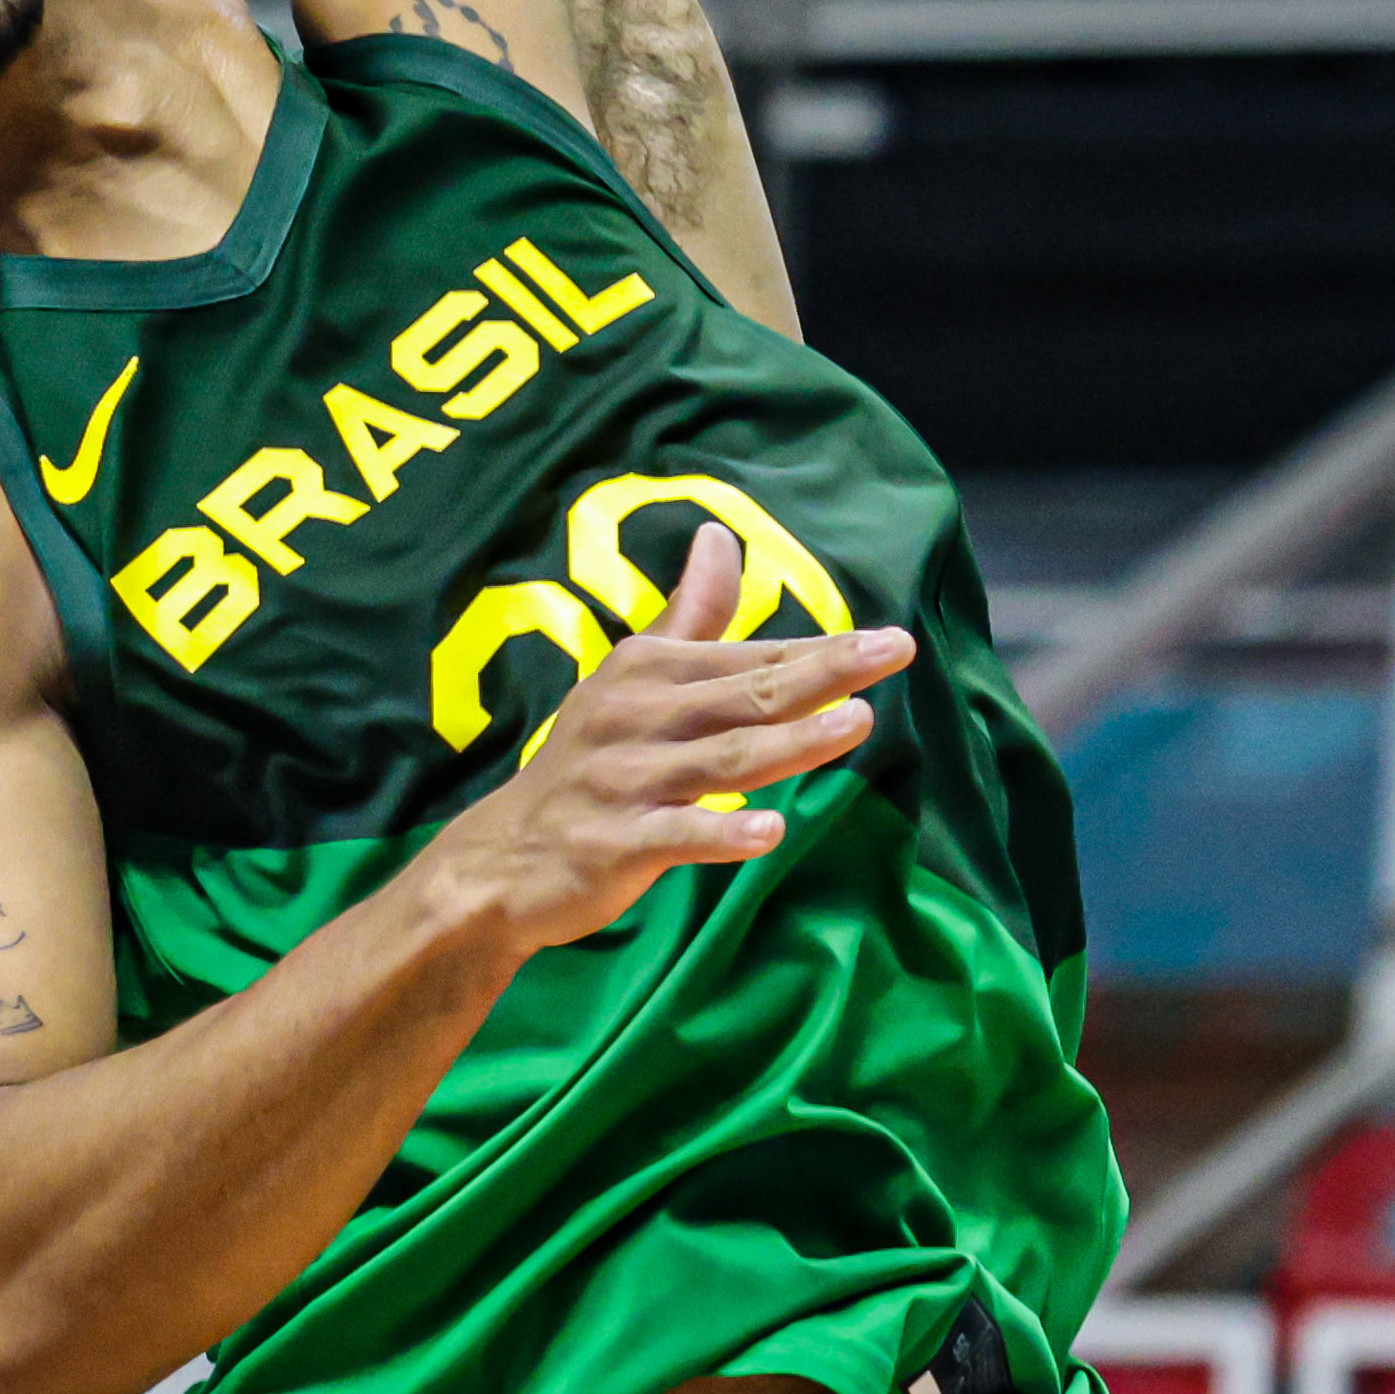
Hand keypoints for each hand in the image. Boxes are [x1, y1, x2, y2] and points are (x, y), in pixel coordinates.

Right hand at [412, 525, 904, 965]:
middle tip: (894, 654)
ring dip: (791, 742)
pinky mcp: (614, 842)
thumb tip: (719, 533)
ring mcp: (624, 780)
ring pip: (722, 759)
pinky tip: (770, 831)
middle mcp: (636, 716)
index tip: (893, 641)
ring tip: (857, 723)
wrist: (500, 859)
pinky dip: (722, 832)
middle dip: (822, 673)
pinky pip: (677, 835)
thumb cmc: (587, 764)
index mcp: (647, 671)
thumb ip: (689, 616)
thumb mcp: (631, 679)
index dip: (821, 649)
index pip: (749, 657)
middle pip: (745, 695)